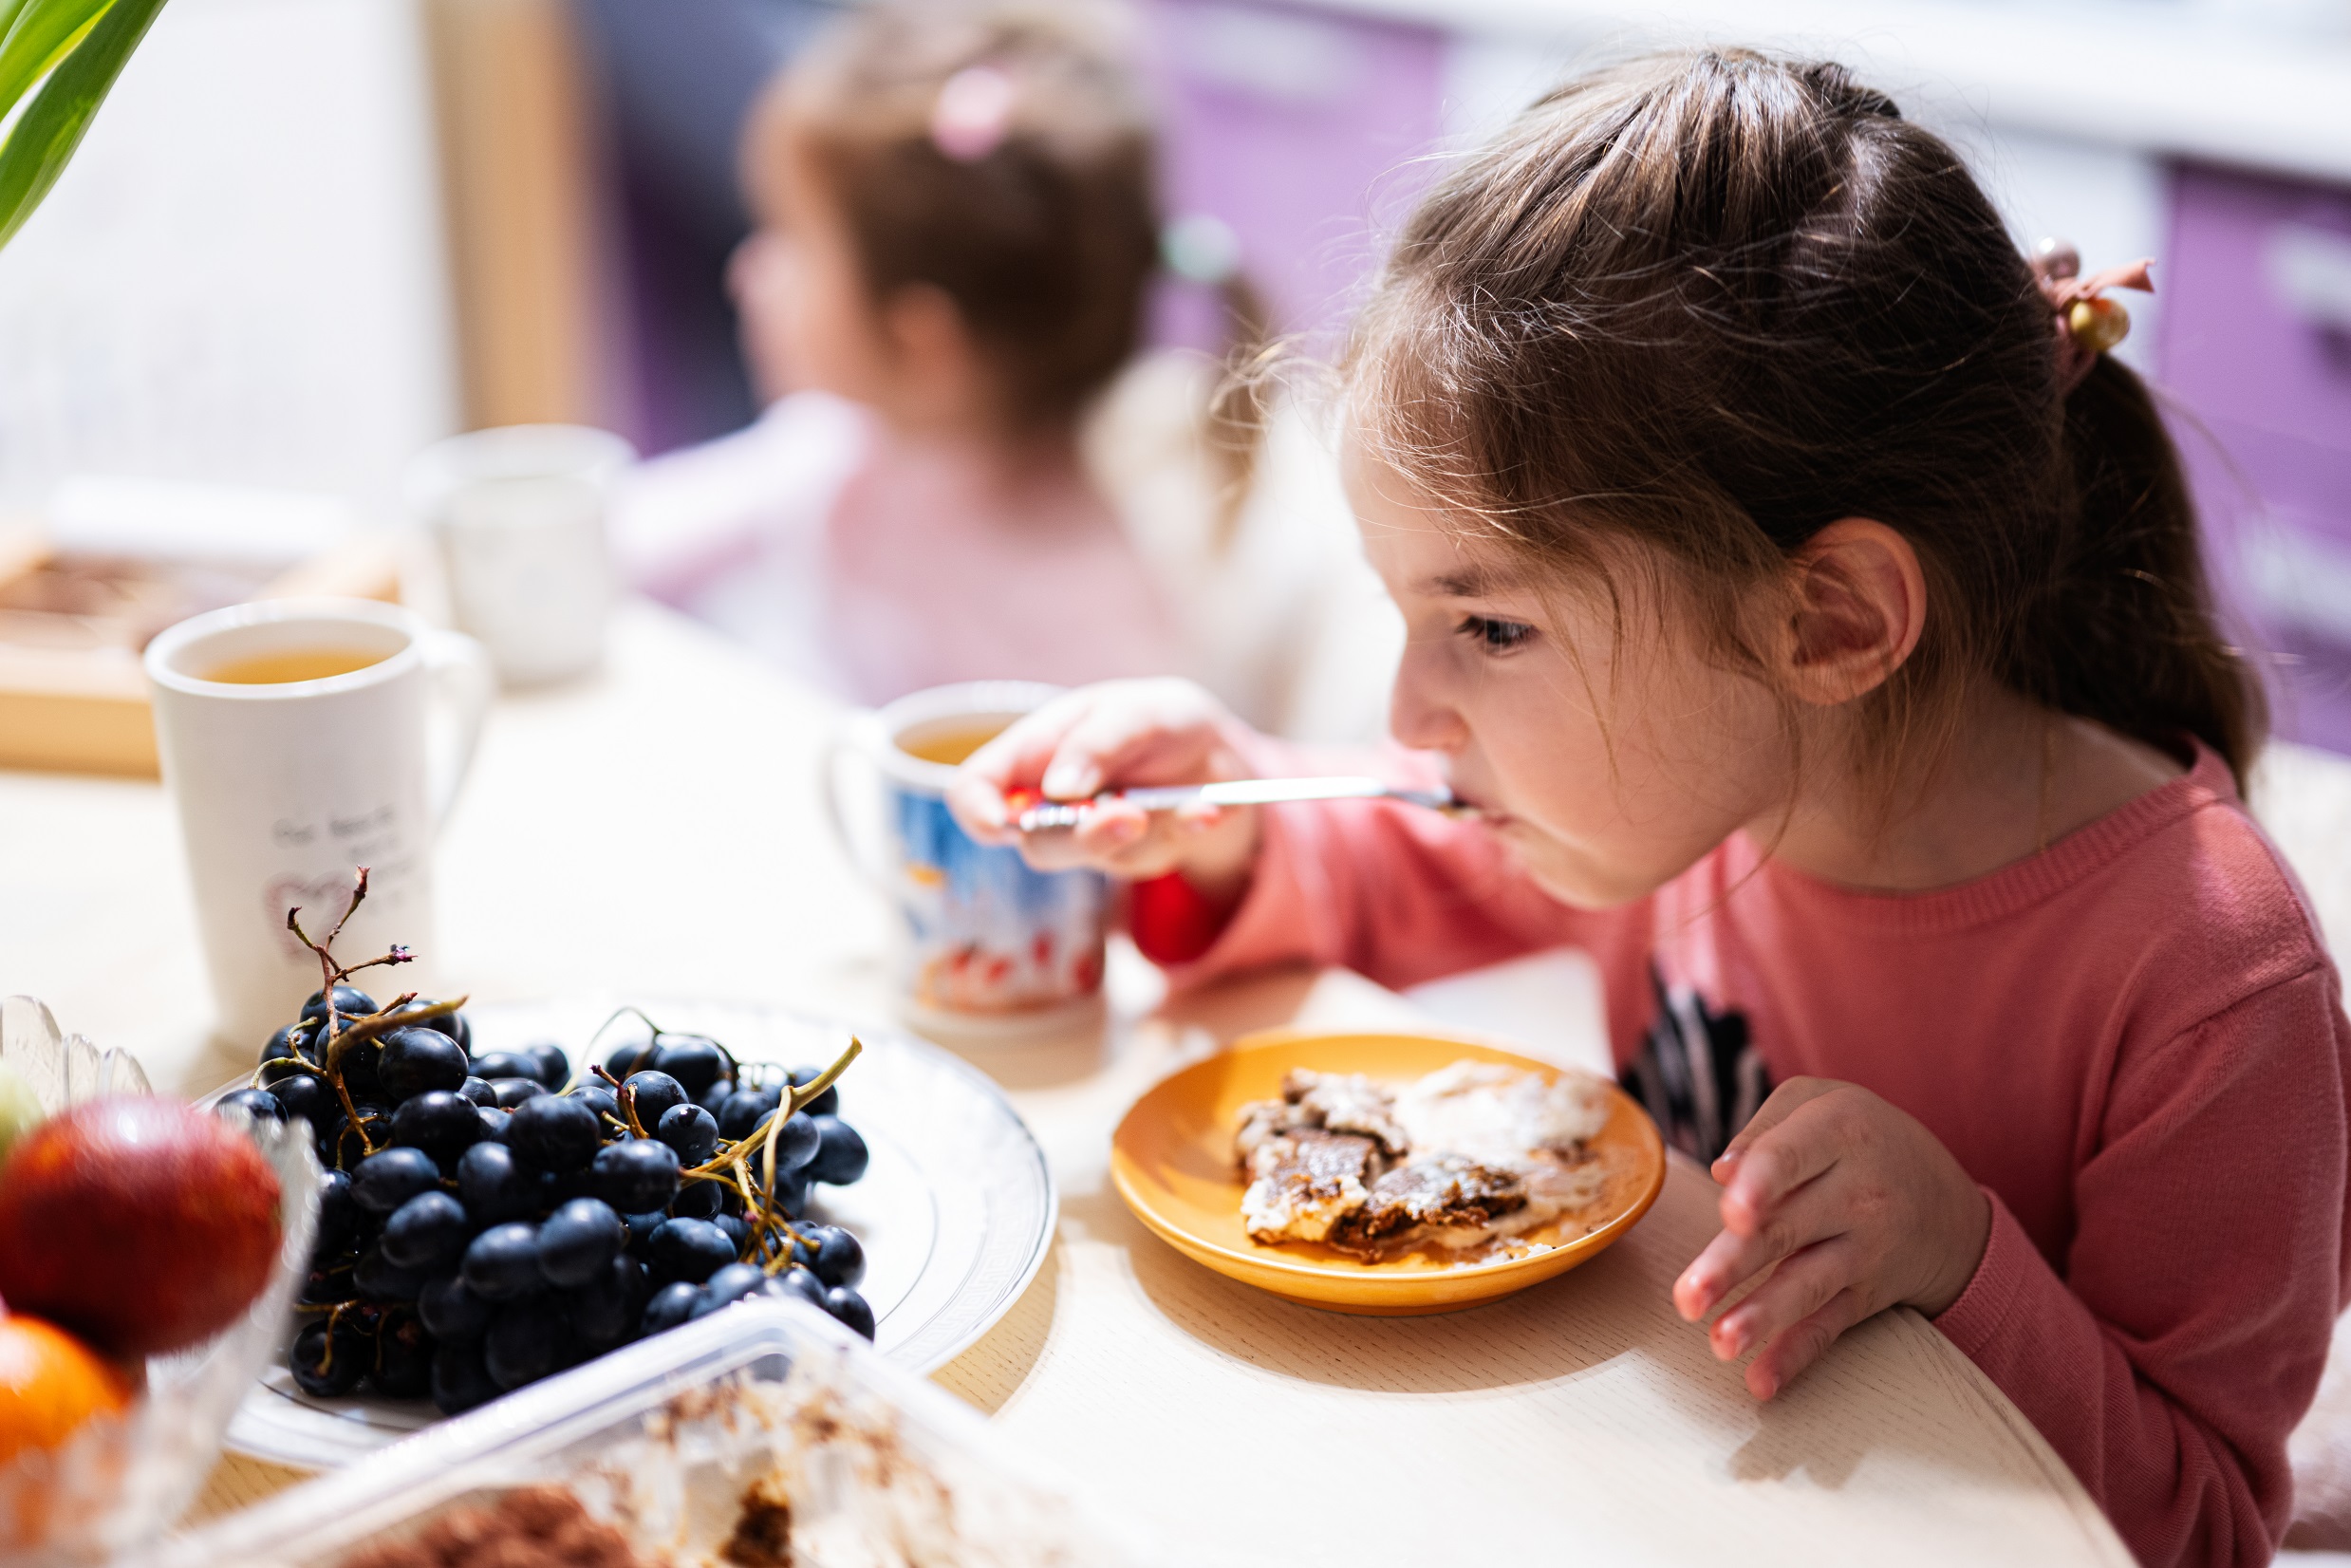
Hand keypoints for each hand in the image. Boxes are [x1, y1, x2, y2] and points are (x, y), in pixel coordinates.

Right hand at [947, 679, 1263, 894]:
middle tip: (1129, 815)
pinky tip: (1207, 811)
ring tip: (1188, 805)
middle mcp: (1052, 800)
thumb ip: (1097, 742)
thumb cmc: (1158, 719)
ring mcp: (1089, 834)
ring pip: (1092, 858)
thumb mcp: (1136, 711)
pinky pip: (1151, 858)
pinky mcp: (1131, 855)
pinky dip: (1184, 833)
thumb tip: (1058, 789)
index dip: (975, 810)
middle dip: (1081, 835)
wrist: (1216, 751)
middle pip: (1034, 841)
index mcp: (1034, 752)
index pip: (975, 789)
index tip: (1001, 825)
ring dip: (1137, 836)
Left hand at [1672, 1076, 1991, 1399]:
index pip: (1791, 1157)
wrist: (1949, 1203)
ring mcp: (1864, 1250)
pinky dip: (1796, 1357)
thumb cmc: (1861, 1139)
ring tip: (1720, 1342)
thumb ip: (1765, 1127)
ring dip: (1762, 1318)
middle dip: (1734, 1264)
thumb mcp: (1822, 1103)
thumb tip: (1721, 1172)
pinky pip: (1828, 1327)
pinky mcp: (1864, 1295)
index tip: (1730, 1212)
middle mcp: (1856, 1193)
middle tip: (1688, 1296)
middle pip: (1786, 1229)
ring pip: (1808, 1284)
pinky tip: (1761, 1382)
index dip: (1761, 1184)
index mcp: (1837, 1133)